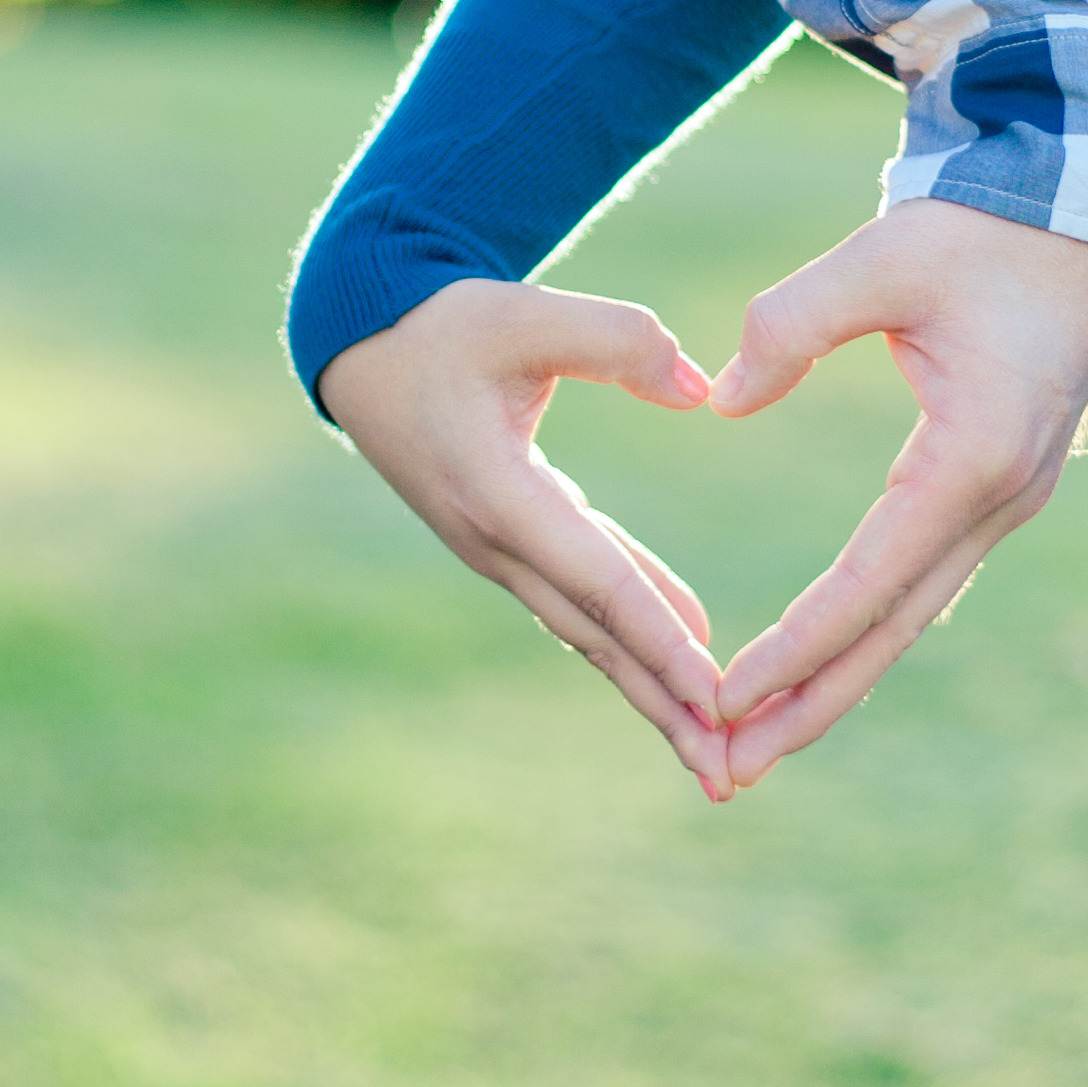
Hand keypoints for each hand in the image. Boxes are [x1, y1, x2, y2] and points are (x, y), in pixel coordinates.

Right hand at [321, 280, 732, 795]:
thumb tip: (700, 388)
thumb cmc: (440, 325)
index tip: (712, 693)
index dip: (657, 636)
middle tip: (726, 773)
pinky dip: (634, 633)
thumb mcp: (523, 313)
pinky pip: (584, 598)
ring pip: (591, 629)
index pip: (596, 579)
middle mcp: (496, 542)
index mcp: (498, 494)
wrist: (361, 347)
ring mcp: (499, 550)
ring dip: (651, 689)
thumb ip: (617, 341)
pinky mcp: (512, 538)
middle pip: (597, 636)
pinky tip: (688, 659)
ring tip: (711, 751)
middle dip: (662, 706)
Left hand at [705, 200, 1087, 786]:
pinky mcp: (994, 491)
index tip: (723, 696)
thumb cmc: (986, 230)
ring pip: (908, 617)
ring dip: (834, 683)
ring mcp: (1005, 503)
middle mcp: (997, 501)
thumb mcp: (886, 256)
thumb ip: (794, 323)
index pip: (868, 581)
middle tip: (727, 768)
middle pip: (891, 631)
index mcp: (973, 458)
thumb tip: (719, 399)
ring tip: (757, 742)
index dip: (794, 646)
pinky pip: (920, 582)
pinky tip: (815, 667)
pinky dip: (864, 632)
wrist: (1085, 213)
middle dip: (807, 704)